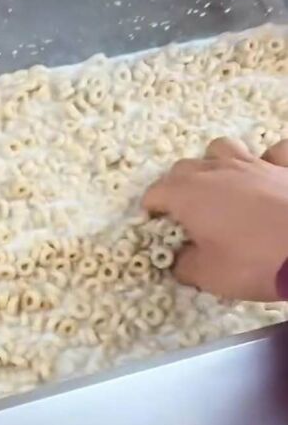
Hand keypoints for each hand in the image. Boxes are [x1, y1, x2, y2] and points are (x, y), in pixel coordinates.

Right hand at [143, 138, 287, 300]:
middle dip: (176, 186)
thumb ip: (185, 265)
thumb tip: (179, 260)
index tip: (154, 225)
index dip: (151, 210)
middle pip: (184, 167)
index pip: (156, 193)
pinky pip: (274, 153)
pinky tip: (268, 175)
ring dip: (214, 163)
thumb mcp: (209, 276)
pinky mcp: (285, 167)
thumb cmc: (253, 261)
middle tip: (183, 212)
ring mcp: (254, 163)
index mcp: (189, 194)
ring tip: (220, 184)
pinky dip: (268, 161)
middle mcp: (217, 171)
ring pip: (223, 148)